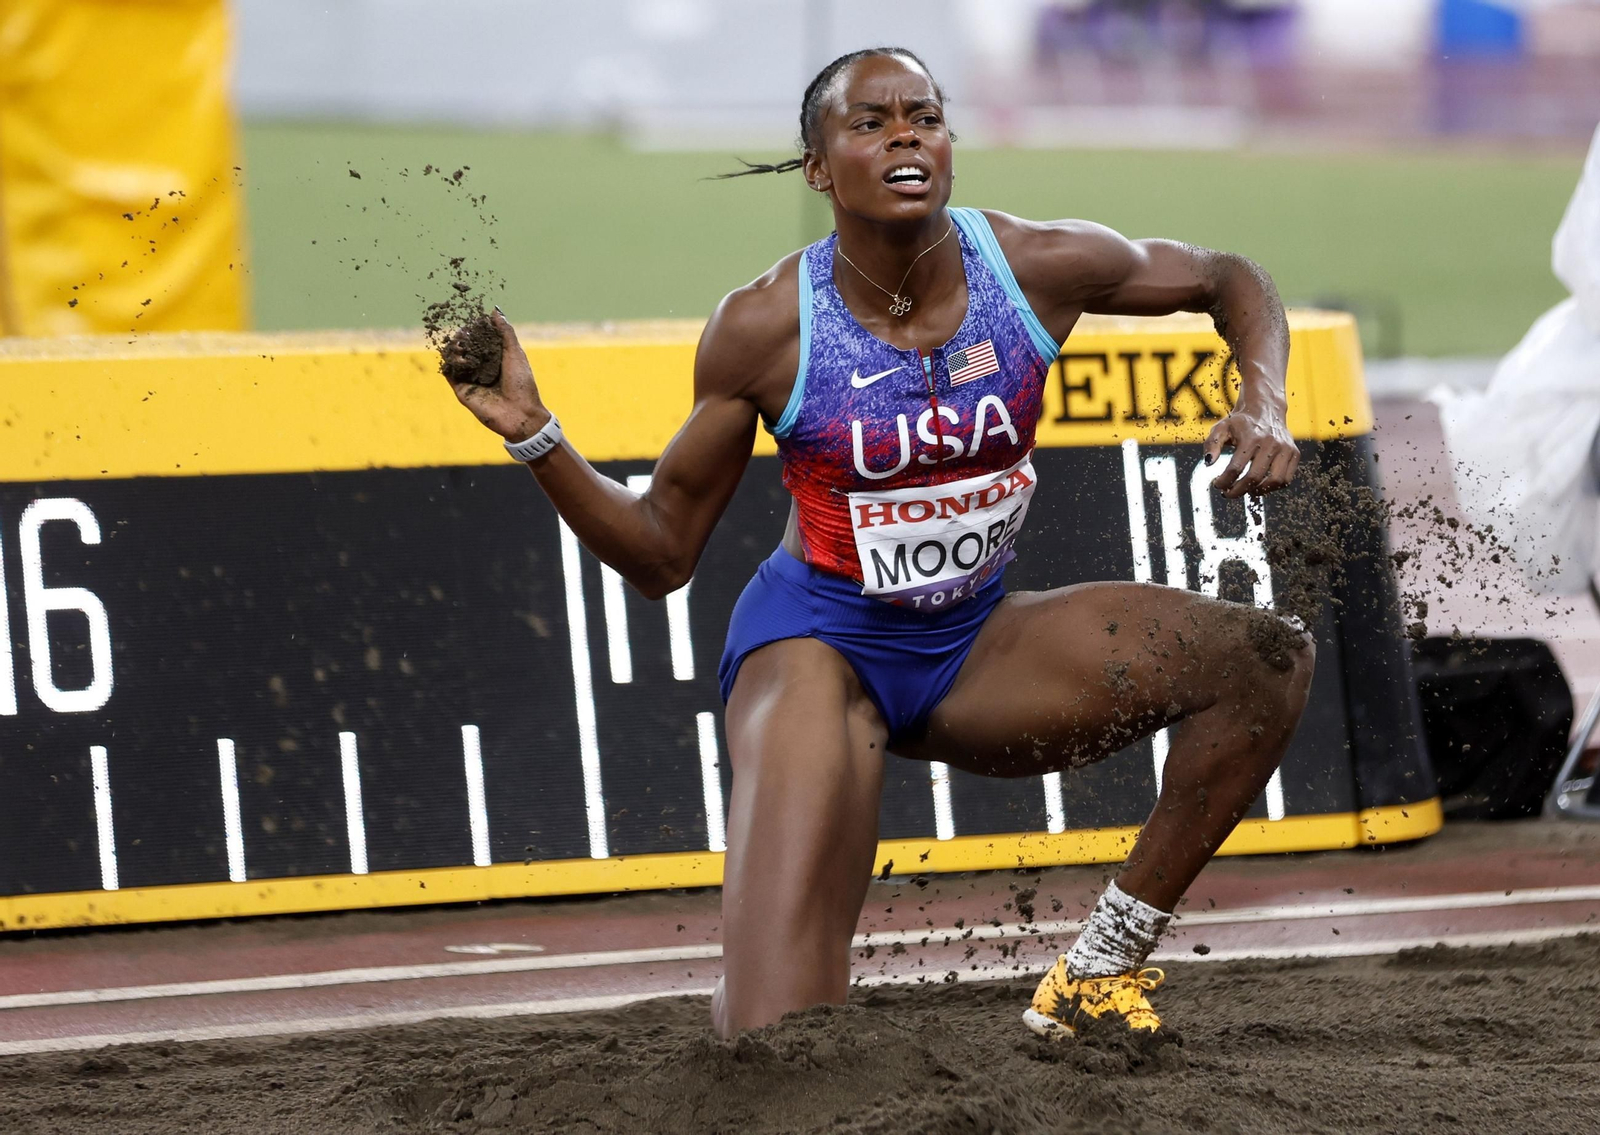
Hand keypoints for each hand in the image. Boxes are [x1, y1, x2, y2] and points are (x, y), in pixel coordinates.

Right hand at [443, 309, 549, 441]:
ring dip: (454, 347)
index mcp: (494, 357)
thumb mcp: (515, 353)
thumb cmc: (522, 384)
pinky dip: (450, 362)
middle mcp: (481, 367)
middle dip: (462, 336)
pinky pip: (449, 372)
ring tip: (462, 345)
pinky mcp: (461, 390)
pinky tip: (460, 358)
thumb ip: (505, 332)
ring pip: (453, 357)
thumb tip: (495, 311)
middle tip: (465, 333)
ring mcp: (470, 378)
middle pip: (463, 345)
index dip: (474, 327)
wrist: (520, 414)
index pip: (479, 337)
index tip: (474, 319)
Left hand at [1202, 404, 1299, 497]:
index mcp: (1251, 438)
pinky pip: (1286, 478)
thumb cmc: (1241, 422)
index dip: (1224, 481)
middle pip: (1254, 477)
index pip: (1235, 468)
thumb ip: (1212, 444)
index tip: (1217, 485)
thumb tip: (1208, 462)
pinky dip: (1273, 487)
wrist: (1266, 409)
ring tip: (1246, 491)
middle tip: (1228, 493)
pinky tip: (1260, 486)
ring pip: (1275, 481)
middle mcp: (1271, 443)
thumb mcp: (1222, 428)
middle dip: (1238, 491)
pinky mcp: (1294, 453)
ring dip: (1258, 491)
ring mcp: (1285, 448)